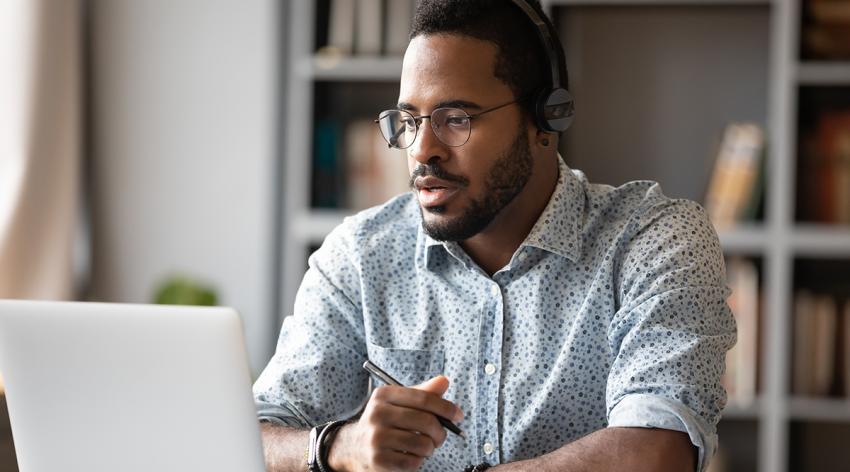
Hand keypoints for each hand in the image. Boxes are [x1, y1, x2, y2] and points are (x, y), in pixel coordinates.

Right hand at [327, 375, 463, 471]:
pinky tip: (410, 456)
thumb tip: (444, 382)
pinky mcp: (378, 459)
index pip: (423, 398)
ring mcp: (376, 438)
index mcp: (384, 395)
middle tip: (440, 437)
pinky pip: (413, 462)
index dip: (446, 407)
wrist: (353, 446)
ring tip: (424, 447)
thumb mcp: (399, 403)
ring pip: (422, 444)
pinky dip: (418, 461)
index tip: (458, 415)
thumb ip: (422, 393)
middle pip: (426, 422)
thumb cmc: (384, 422)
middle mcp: (377, 414)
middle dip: (441, 432)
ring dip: (429, 448)